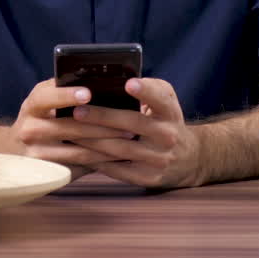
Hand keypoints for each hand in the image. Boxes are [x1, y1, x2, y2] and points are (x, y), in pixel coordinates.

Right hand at [8, 79, 133, 178]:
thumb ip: (63, 91)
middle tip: (128, 122)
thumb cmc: (42, 118)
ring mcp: (36, 154)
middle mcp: (29, 129)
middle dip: (102, 124)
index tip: (88, 93)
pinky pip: (79, 166)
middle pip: (68, 127)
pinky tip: (118, 154)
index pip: (46, 97)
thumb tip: (99, 82)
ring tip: (129, 137)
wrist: (16, 149)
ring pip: (77, 150)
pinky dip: (100, 160)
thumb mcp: (45, 102)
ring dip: (107, 144)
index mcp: (32, 106)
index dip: (66, 95)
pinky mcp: (47, 172)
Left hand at [68, 78, 203, 188]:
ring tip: (70, 131)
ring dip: (92, 140)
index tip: (129, 83)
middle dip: (102, 117)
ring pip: (120, 149)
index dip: (145, 91)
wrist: (188, 158)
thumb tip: (115, 79)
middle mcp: (167, 135)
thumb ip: (147, 88)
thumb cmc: (165, 120)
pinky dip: (97, 161)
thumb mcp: (166, 101)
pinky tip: (79, 152)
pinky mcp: (148, 178)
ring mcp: (159, 159)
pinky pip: (117, 170)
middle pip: (132, 124)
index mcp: (170, 112)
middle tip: (77, 111)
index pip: (160, 99)